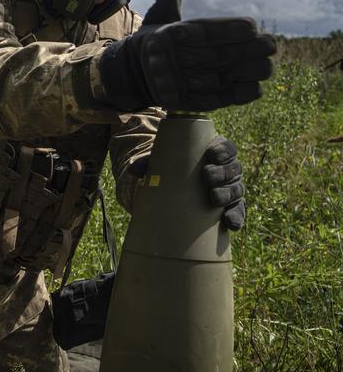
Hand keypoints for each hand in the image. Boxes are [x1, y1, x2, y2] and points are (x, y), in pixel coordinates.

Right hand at [97, 0, 276, 111]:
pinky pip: (216, 100)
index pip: (204, 31)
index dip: (231, 29)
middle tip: (271, 44)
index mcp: (168, 36)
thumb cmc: (156, 42)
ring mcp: (179, 83)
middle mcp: (172, 60)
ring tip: (267, 64)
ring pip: (220, 78)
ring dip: (247, 72)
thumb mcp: (159, 16)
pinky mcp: (186, 102)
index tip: (254, 26)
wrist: (133, 75)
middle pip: (217, 55)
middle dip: (248, 50)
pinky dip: (237, 95)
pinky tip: (256, 85)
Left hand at [127, 134, 246, 229]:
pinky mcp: (229, 208)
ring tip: (214, 198)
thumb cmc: (171, 170)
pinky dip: (236, 218)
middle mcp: (227, 170)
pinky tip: (230, 223)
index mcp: (215, 154)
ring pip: (236, 190)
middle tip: (207, 176)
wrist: (175, 190)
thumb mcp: (161, 163)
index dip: (222, 150)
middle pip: (233, 169)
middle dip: (222, 172)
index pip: (226, 148)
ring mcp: (230, 189)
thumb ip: (149, 163)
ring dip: (228, 194)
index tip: (211, 154)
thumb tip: (134, 169)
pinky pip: (237, 212)